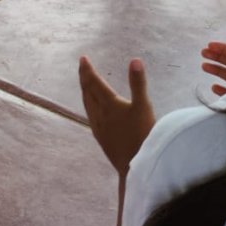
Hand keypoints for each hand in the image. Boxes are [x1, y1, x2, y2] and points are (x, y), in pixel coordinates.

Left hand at [78, 56, 154, 176]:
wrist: (136, 167)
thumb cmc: (142, 135)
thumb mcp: (143, 106)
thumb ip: (138, 82)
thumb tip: (135, 60)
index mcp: (109, 104)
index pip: (94, 83)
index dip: (88, 70)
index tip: (82, 58)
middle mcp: (100, 115)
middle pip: (88, 92)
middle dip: (84, 78)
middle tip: (82, 67)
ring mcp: (99, 128)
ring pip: (87, 105)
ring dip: (85, 92)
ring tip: (84, 85)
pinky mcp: (102, 139)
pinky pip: (91, 117)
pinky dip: (89, 107)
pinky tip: (93, 112)